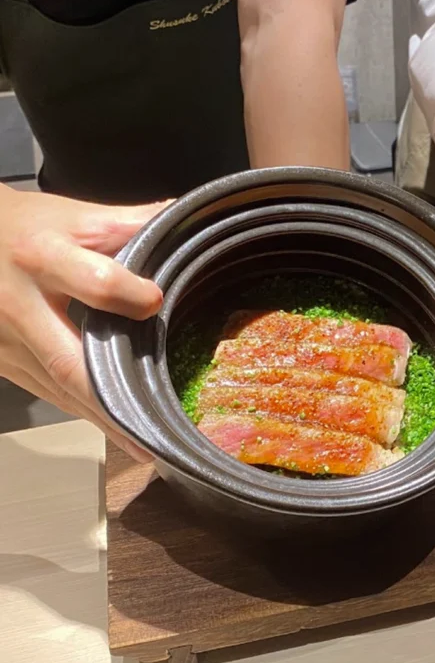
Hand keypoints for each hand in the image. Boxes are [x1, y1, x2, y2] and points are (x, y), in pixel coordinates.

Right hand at [0, 189, 166, 461]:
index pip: (91, 282)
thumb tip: (188, 220)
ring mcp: (6, 344)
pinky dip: (89, 417)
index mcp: (42, 258)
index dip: (126, 293)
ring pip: (61, 389)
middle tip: (162, 426)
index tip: (155, 302)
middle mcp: (20, 307)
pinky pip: (52, 396)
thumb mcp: (72, 215)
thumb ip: (130, 223)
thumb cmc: (23, 226)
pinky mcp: (4, 366)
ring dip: (107, 421)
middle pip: (70, 360)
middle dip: (116, 397)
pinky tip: (123, 437)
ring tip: (153, 447)